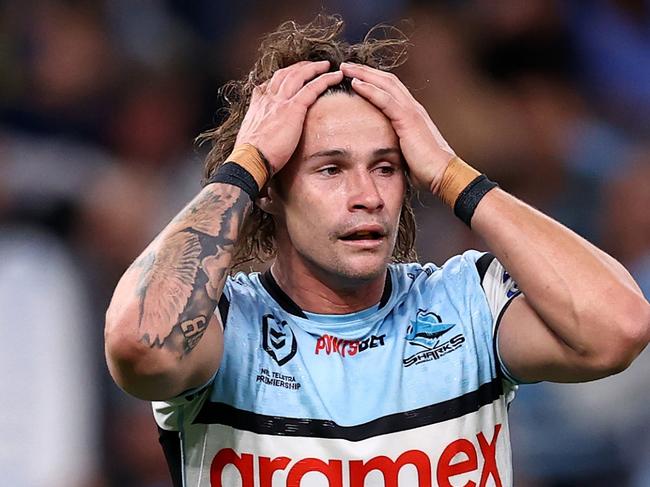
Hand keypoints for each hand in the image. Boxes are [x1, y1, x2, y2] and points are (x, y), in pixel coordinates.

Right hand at [235, 61, 343, 173]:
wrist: (249, 160)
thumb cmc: (251, 157)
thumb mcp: (252, 138)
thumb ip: (261, 131)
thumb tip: (264, 139)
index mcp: (258, 105)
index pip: (270, 84)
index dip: (283, 77)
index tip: (292, 76)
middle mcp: (268, 98)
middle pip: (285, 74)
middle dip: (300, 67)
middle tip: (312, 65)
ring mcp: (280, 102)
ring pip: (299, 75)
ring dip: (314, 68)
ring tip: (326, 65)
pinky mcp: (292, 109)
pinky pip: (312, 88)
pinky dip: (325, 79)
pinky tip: (336, 76)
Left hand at [340, 62, 454, 192]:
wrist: (442, 174)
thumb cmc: (425, 169)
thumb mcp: (406, 151)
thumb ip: (394, 143)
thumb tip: (379, 149)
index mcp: (412, 113)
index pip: (391, 88)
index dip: (373, 79)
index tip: (354, 76)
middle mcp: (413, 107)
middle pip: (387, 80)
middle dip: (365, 71)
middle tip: (345, 65)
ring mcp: (411, 111)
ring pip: (385, 84)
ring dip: (363, 74)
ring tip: (345, 68)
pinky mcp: (408, 120)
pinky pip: (386, 100)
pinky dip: (370, 89)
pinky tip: (355, 84)